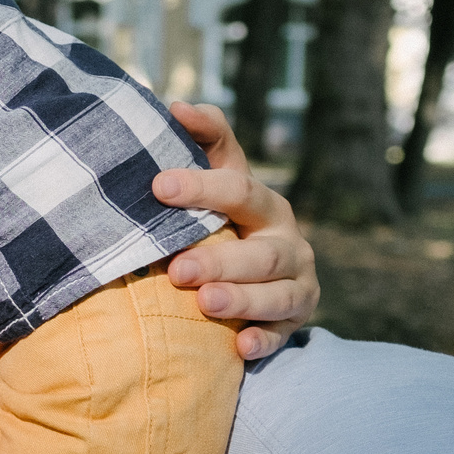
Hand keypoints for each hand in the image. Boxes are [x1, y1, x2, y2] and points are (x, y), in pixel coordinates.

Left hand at [153, 101, 317, 359]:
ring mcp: (296, 284)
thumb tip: (175, 106)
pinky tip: (241, 347)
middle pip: (261, 253)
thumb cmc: (226, 218)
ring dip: (242, 301)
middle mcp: (287, 243)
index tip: (158, 185)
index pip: (238, 189)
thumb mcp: (219, 176)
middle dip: (221, 261)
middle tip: (179, 270)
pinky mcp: (294, 322)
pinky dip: (264, 340)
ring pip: (277, 294)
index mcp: (264, 205)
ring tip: (205, 304)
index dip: (201, 186)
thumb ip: (203, 138)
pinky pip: (283, 334)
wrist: (256, 273)